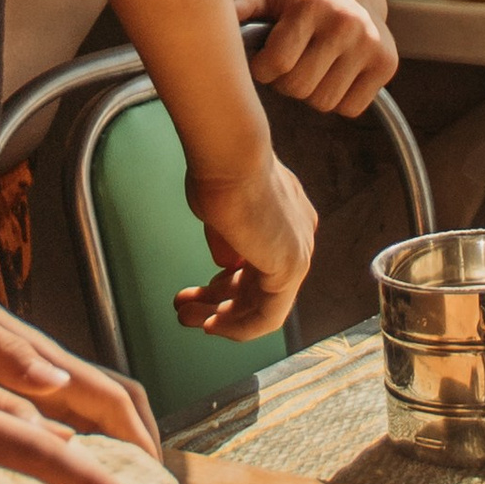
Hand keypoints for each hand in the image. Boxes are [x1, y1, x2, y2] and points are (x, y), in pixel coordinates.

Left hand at [0, 251, 160, 454]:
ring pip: (88, 425)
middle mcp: (47, 375)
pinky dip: (68, 462)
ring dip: (107, 459)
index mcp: (43, 360)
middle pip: (114, 411)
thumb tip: (59, 381)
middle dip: (138, 450)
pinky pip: (53, 433)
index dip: (139, 438)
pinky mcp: (5, 398)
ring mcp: (30, 386)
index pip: (112, 399)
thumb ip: (7, 354)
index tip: (156, 482)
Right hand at [176, 151, 315, 342]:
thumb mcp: (220, 210)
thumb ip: (226, 239)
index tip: (201, 288)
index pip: (259, 261)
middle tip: (186, 309)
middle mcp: (298, 235)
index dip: (228, 280)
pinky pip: (267, 316)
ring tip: (186, 318)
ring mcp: (298, 253)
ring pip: (261, 303)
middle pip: (259, 284)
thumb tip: (225, 264)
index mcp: (286, 215)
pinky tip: (211, 326)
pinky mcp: (291, 269)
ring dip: (221, 317)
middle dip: (219, 301)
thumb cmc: (220, 171)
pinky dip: (238, 326)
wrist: (231, 157)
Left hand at [241, 0, 397, 120]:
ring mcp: (370, 44)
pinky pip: (351, 108)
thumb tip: (211, 12)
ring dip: (311, 94)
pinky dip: (338, 100)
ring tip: (312, 69)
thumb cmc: (303, 2)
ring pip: (324, 102)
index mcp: (311, 4)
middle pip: (299, 87)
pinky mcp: (387, 64)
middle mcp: (345, 22)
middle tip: (289, 66)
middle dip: (285, 83)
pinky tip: (334, 76)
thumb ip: (242, 4)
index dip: (263, 70)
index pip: (276, 63)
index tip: (265, 61)